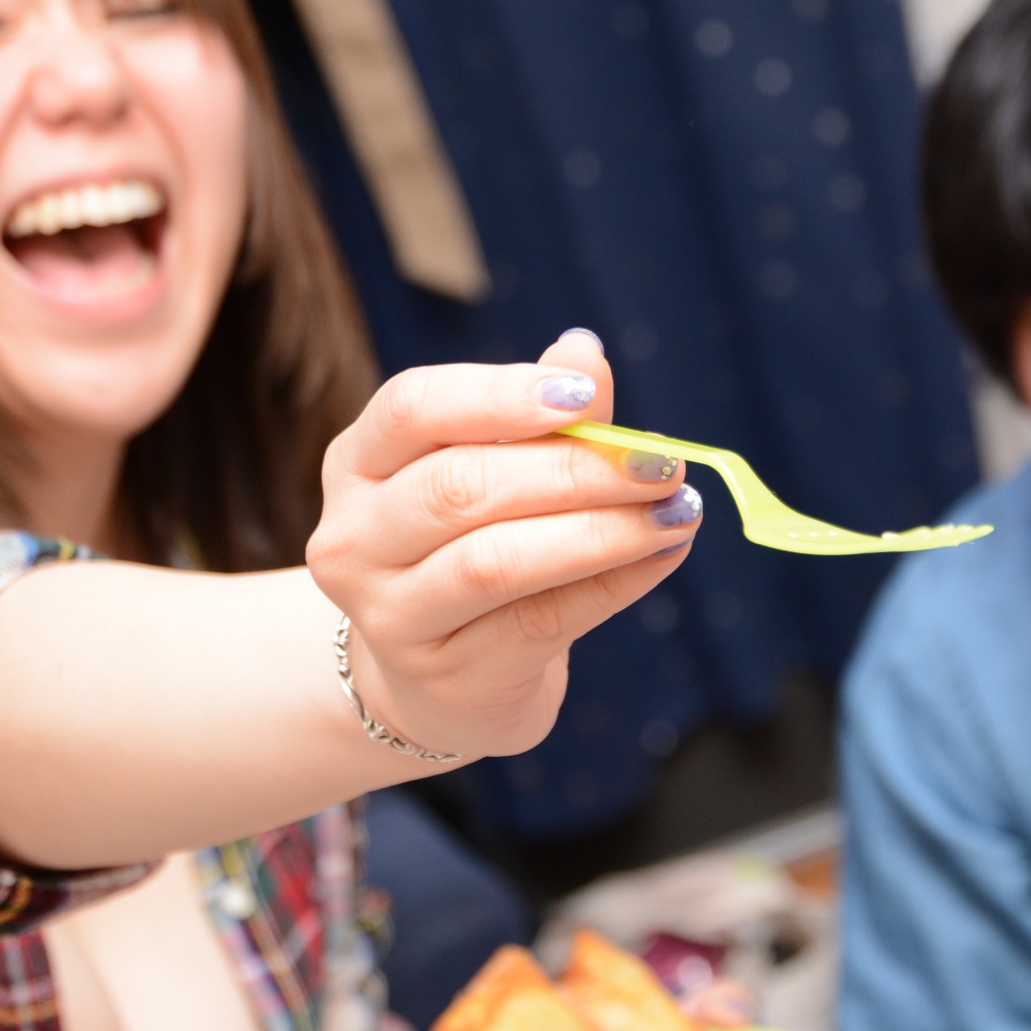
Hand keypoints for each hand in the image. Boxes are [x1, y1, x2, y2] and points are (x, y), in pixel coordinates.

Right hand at [306, 330, 699, 760]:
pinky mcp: (447, 676)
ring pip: (496, 561)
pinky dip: (613, 582)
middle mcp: (355, 538)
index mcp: (358, 462)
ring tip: (676, 511)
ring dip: (601, 530)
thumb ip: (541, 414)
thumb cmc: (473, 543)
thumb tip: (585, 351)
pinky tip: (664, 554)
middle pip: (459, 487)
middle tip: (661, 462)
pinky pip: (540, 621)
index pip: (412, 409)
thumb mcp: (495, 469)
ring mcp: (390, 616)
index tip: (586, 395)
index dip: (500, 395)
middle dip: (573, 469)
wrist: (442, 678)